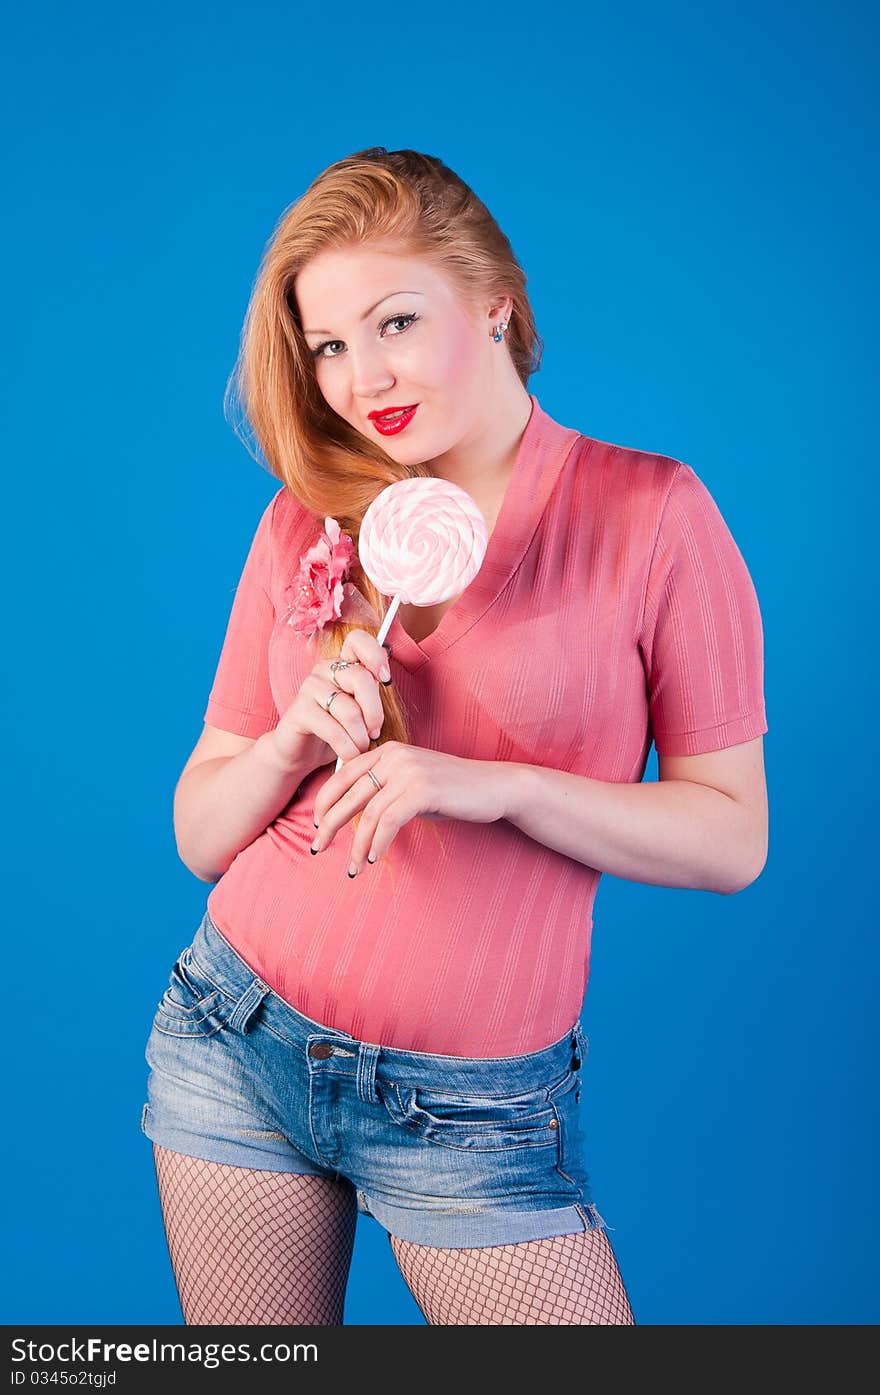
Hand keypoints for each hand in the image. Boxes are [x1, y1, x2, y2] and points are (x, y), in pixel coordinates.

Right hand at [268, 629, 391, 772]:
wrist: (300, 753)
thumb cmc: (335, 730)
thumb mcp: (358, 710)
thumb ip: (371, 695)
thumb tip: (388, 683)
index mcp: (342, 664)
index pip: (358, 640)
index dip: (376, 655)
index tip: (385, 679)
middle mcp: (324, 670)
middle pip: (361, 679)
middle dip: (375, 712)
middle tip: (374, 733)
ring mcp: (310, 688)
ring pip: (349, 710)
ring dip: (361, 737)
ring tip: (361, 749)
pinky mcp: (299, 710)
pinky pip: (333, 729)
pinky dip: (347, 747)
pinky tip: (348, 755)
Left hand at [310, 741, 516, 874]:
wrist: (494, 787)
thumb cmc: (453, 790)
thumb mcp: (412, 784)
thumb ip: (385, 791)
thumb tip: (356, 817)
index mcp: (387, 751)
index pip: (343, 775)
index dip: (325, 801)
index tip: (316, 824)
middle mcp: (394, 757)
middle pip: (349, 794)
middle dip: (329, 824)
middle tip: (317, 848)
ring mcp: (408, 772)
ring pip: (368, 813)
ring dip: (357, 845)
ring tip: (353, 867)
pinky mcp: (422, 790)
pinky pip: (389, 821)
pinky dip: (378, 843)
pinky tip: (374, 860)